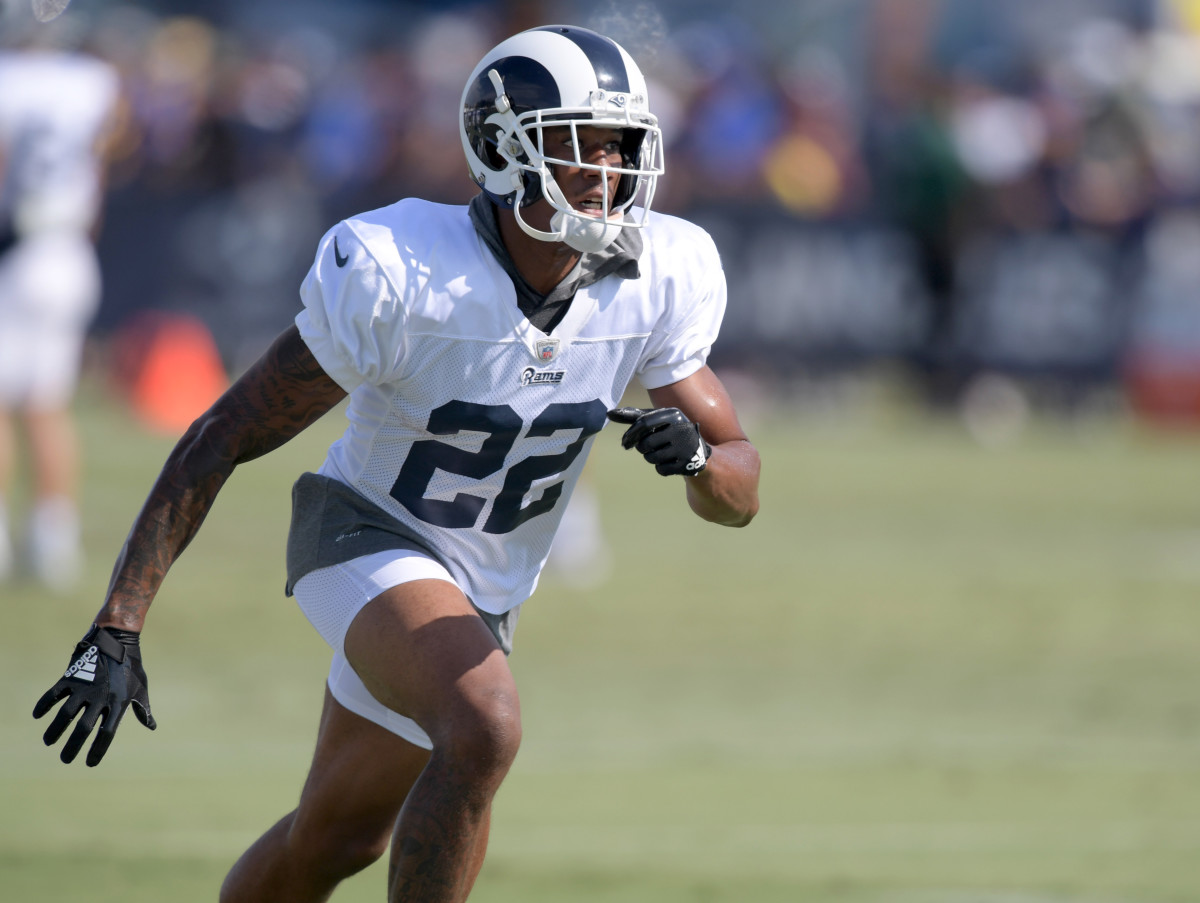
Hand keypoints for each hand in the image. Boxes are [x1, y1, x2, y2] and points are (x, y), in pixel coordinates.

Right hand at [33, 625, 155, 765]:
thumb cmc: (131, 666)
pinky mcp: (72, 677)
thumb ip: (142, 708)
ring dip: (55, 730)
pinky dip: (45, 704)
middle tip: (66, 760)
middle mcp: (100, 698)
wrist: (117, 639)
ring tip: (48, 742)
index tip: (90, 763)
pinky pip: (54, 694)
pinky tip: (38, 715)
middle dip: (73, 747)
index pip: (107, 733)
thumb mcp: (141, 687)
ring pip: (66, 714)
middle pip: (84, 728)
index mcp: (118, 703)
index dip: (98, 750)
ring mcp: (85, 687)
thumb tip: (152, 726)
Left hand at [607, 406, 710, 475]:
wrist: (696, 450)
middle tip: (646, 447)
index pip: (644, 423)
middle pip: (646, 443)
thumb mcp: (656, 421)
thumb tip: (608, 413)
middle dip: (641, 448)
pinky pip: (661, 469)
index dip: (631, 434)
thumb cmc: (668, 431)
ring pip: (652, 457)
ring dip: (650, 458)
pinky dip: (660, 467)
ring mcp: (685, 447)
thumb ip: (633, 416)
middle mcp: (681, 428)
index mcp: (672, 414)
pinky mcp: (687, 463)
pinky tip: (668, 462)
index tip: (625, 443)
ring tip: (660, 453)